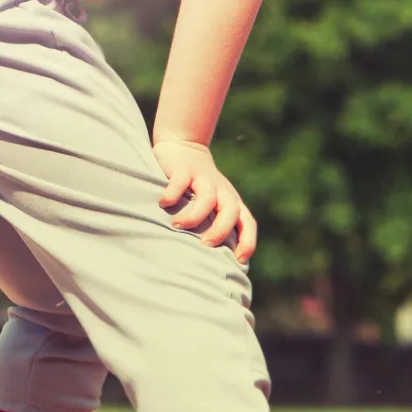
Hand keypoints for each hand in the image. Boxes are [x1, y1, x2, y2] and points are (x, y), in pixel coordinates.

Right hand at [153, 140, 256, 263]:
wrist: (185, 147)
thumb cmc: (199, 188)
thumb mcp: (212, 205)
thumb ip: (214, 226)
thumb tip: (212, 264)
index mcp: (231, 202)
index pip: (248, 223)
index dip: (248, 241)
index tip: (239, 260)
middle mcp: (221, 191)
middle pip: (231, 211)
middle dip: (221, 230)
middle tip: (205, 245)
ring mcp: (203, 179)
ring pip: (208, 197)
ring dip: (194, 214)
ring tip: (178, 225)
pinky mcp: (183, 169)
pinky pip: (180, 181)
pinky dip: (173, 193)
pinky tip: (163, 203)